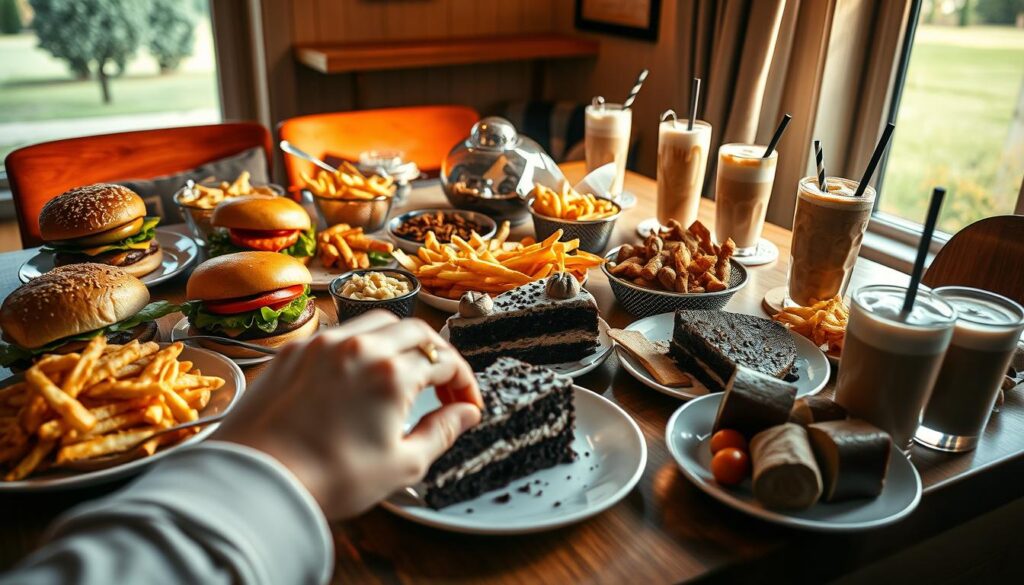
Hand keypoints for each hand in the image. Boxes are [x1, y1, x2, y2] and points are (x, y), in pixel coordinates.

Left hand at [215, 311, 481, 518]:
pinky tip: (360, 372)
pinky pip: (340, 333)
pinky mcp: (295, 350)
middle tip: (443, 387)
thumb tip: (466, 414)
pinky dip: (362, 344)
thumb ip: (442, 432)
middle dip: (438, 355)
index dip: (464, 383)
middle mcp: (360, 347)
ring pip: (378, 322)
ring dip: (401, 341)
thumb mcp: (401, 464)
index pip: (446, 362)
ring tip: (405, 372)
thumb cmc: (330, 480)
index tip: (466, 405)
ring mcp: (324, 344)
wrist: (257, 482)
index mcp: (392, 374)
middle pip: (417, 332)